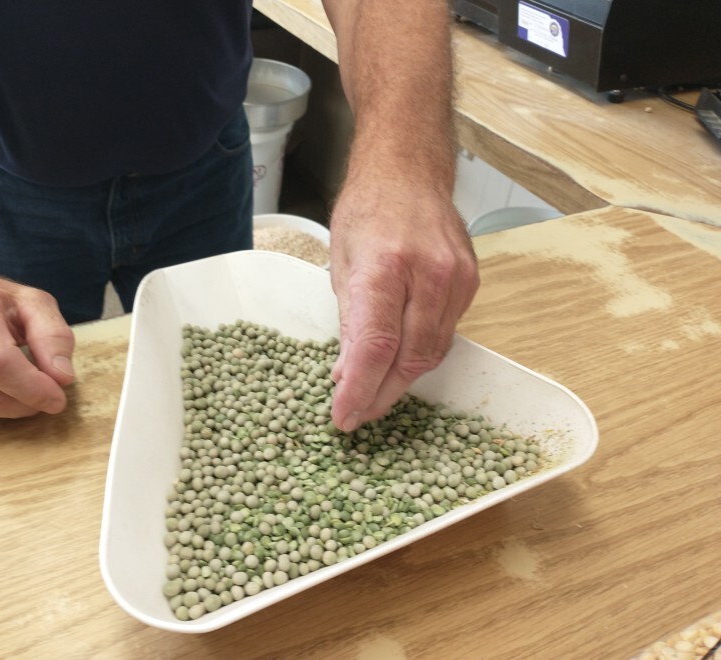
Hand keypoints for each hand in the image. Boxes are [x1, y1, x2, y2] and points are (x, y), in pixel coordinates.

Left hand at [328, 178, 479, 431]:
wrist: (409, 171)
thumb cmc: (367, 211)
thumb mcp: (341, 263)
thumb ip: (350, 322)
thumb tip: (348, 375)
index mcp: (386, 266)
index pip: (376, 347)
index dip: (360, 390)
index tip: (344, 417)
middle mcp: (428, 274)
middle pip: (409, 357)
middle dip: (381, 394)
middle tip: (357, 413)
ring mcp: (456, 279)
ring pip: (431, 352)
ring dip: (402, 379)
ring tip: (374, 392)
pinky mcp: (471, 282)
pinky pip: (445, 333)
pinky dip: (420, 353)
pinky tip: (400, 360)